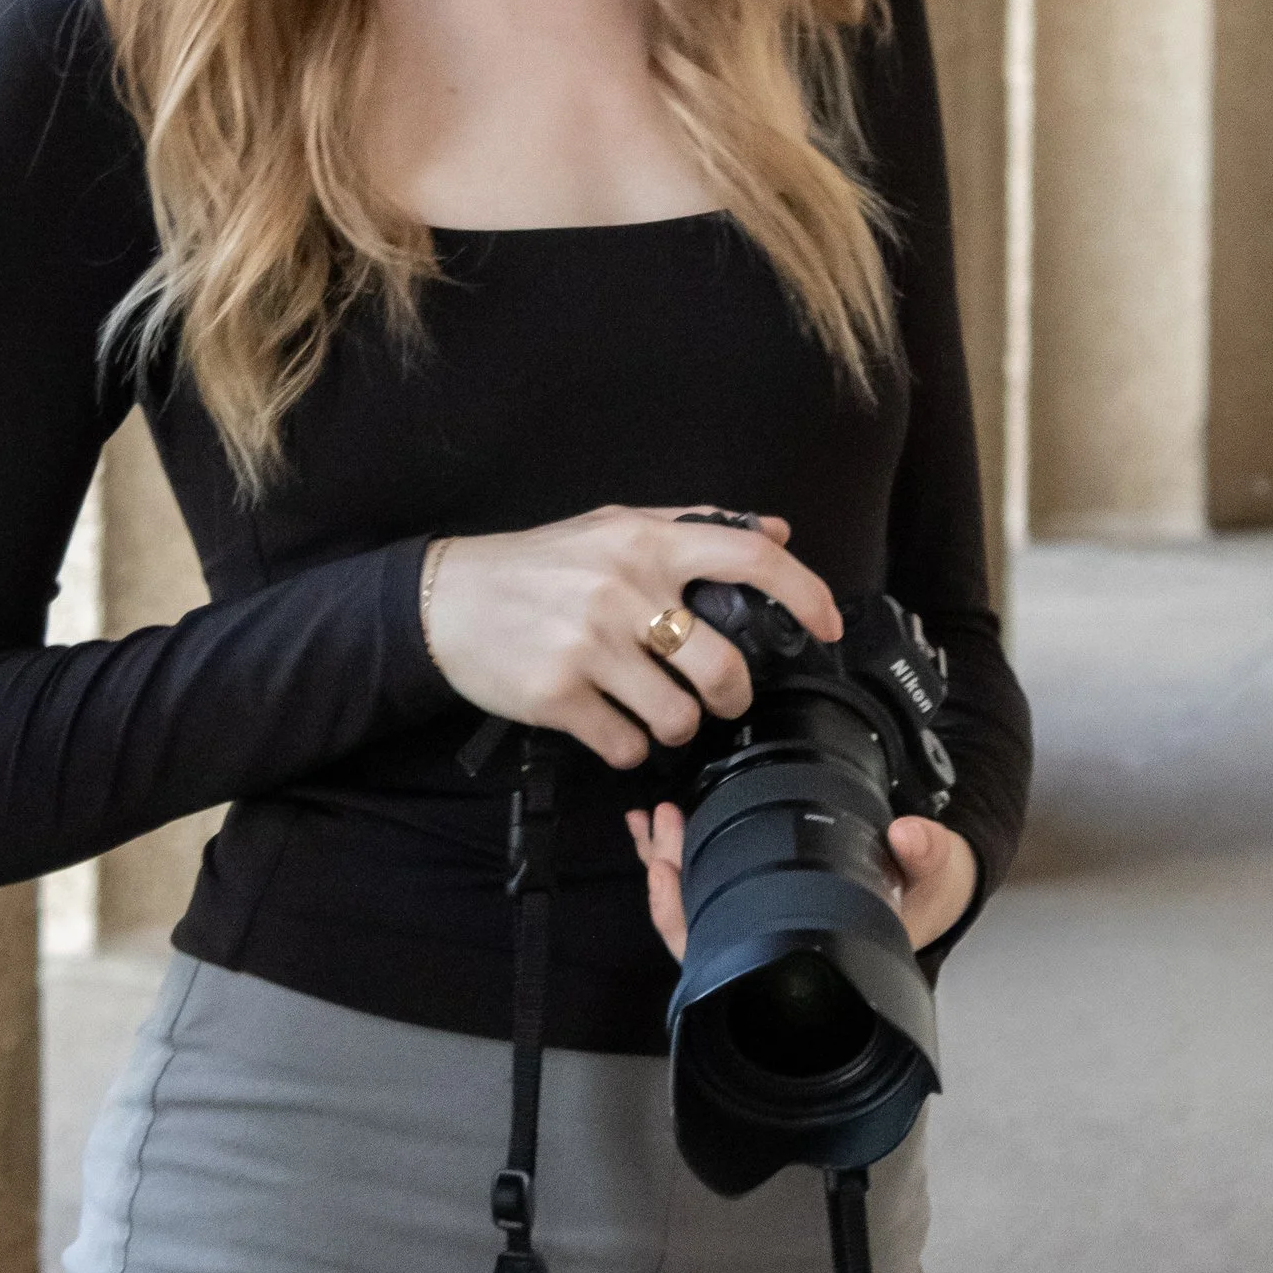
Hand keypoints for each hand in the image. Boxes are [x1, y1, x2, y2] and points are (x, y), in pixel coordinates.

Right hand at [421, 506, 842, 770]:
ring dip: (676, 727)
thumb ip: (694, 525)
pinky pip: (623, 746)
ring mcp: (588, 646)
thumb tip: (779, 532)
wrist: (445, 599)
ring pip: (676, 718)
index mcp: (645, 543)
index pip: (749, 558)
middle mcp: (622, 591)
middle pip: (721, 667)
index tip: (827, 626)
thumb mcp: (612, 526)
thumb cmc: (537, 564)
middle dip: (732, 697)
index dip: (805, 594)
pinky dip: (626, 747)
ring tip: (655, 712)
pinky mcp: (556, 697)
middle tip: (720, 698)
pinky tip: (608, 725)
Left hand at [625, 803, 977, 964]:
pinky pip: (706, 884)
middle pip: (694, 928)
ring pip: (693, 907)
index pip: (725, 958)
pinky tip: (665, 825)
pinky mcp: (758, 894)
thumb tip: (908, 835)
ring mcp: (760, 922)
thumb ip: (927, 856)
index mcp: (801, 959)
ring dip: (666, 860)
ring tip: (653, 819)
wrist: (929, 888)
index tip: (668, 869)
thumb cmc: (921, 895)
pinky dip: (681, 855)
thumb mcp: (932, 876)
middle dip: (667, 875)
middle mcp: (769, 948)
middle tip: (661, 825)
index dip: (685, 920)